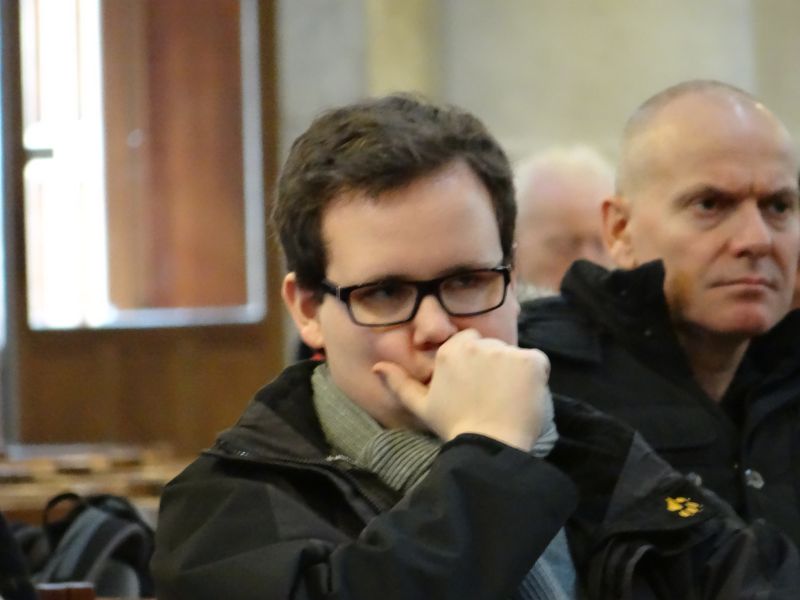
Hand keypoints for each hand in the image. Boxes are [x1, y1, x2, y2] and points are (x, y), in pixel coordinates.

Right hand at [372, 329, 549, 450]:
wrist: (489, 445)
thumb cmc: (455, 427)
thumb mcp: (422, 406)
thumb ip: (400, 383)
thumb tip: (377, 367)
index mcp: (452, 350)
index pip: (470, 344)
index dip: (475, 365)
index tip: (476, 387)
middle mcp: (478, 344)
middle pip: (493, 348)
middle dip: (495, 366)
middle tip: (493, 396)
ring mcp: (507, 351)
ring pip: (514, 356)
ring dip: (514, 373)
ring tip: (508, 400)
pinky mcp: (532, 361)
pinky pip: (538, 363)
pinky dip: (536, 379)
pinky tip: (523, 398)